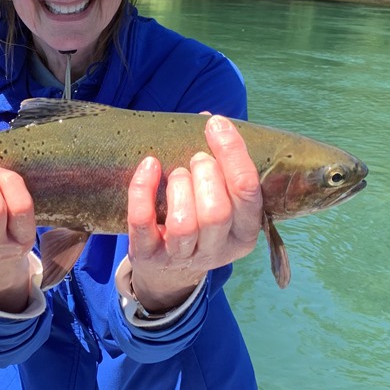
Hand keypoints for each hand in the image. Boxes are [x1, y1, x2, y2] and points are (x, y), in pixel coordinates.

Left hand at [126, 114, 262, 312]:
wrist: (170, 270)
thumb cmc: (200, 218)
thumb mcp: (220, 199)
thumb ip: (220, 162)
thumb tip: (207, 119)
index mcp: (244, 233)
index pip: (247, 192)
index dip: (232, 153)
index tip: (216, 125)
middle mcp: (218, 250)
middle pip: (217, 212)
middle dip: (205, 173)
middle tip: (196, 159)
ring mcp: (182, 256)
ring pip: (183, 224)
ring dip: (178, 187)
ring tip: (177, 173)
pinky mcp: (148, 255)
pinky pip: (142, 222)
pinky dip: (142, 189)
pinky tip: (149, 166)